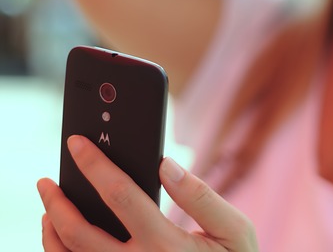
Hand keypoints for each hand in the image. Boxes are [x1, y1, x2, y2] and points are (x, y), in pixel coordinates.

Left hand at [37, 135, 257, 250]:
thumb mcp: (234, 232)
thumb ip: (202, 197)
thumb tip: (166, 164)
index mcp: (167, 246)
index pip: (121, 196)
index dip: (96, 165)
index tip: (78, 144)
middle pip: (80, 232)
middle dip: (58, 200)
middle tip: (46, 180)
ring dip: (52, 229)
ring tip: (49, 204)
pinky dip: (59, 251)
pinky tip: (59, 234)